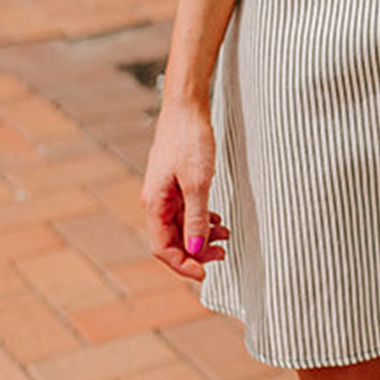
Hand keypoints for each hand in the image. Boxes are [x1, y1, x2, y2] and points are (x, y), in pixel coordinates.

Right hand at [141, 100, 228, 280]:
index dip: (183, 265)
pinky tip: (216, 217)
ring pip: (181, 225)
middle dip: (196, 251)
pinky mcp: (175, 181)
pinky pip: (185, 209)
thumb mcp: (198, 182)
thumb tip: (197, 250)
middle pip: (172, 239)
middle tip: (222, 253)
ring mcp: (165, 191)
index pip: (163, 248)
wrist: (186, 106)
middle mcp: (156, 201)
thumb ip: (197, 218)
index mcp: (155, 204)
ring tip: (225, 233)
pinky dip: (201, 218)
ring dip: (202, 234)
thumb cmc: (189, 139)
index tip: (205, 273)